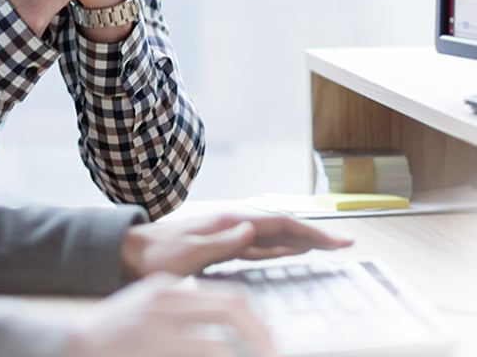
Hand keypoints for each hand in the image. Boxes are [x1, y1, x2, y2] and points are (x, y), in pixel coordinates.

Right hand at [64, 274, 277, 356]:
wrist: (67, 344)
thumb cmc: (111, 337)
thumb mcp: (149, 313)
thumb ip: (184, 318)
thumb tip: (222, 340)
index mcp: (171, 289)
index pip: (232, 299)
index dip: (258, 325)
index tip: (270, 346)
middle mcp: (167, 300)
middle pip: (235, 310)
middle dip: (261, 338)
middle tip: (275, 356)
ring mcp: (158, 327)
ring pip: (218, 347)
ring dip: (240, 356)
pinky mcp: (153, 346)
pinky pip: (203, 354)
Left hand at [120, 213, 353, 279]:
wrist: (131, 252)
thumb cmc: (156, 255)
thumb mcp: (186, 252)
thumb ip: (220, 242)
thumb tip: (252, 229)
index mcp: (229, 222)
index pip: (280, 225)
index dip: (311, 232)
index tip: (337, 240)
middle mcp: (234, 224)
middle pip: (284, 228)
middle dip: (316, 234)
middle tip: (345, 244)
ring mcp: (230, 233)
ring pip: (276, 237)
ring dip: (303, 240)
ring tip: (329, 245)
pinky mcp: (224, 246)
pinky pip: (261, 247)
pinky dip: (282, 249)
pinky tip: (292, 252)